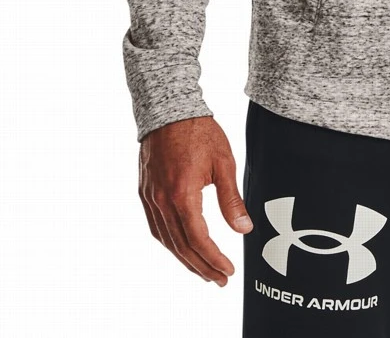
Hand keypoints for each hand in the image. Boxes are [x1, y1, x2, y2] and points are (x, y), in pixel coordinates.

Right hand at [138, 115, 253, 284]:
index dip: (213, 259)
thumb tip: (244, 229)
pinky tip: (181, 248)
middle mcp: (162, 200)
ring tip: (202, 271)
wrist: (169, 110)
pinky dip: (170, 243)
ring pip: (166, 240)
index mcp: (182, 194)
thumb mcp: (224, 162)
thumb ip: (231, 199)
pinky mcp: (145, 192)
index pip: (198, 239)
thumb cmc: (199, 132)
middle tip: (218, 279)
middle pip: (181, 246)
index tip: (227, 271)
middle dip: (201, 267)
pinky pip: (156, 227)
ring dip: (185, 259)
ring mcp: (150, 198)